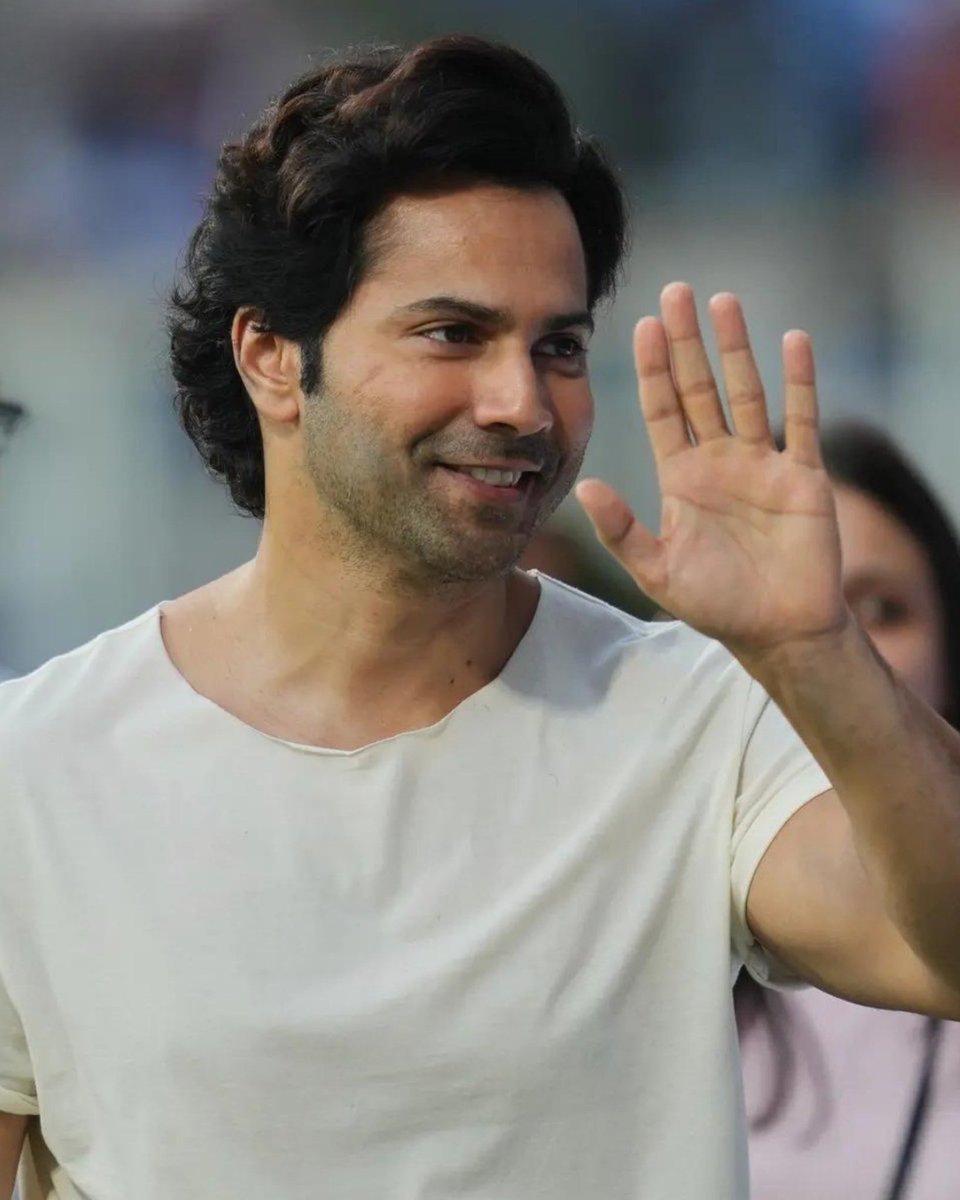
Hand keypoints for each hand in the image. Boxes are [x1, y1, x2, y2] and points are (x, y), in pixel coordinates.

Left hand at [576, 283, 844, 661]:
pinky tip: (793, 340)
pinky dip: (800, 382)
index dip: (652, 370)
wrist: (777, 632)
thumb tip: (584, 485)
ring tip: (723, 301)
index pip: (663, 409)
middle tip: (676, 292)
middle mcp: (720, 460)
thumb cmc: (715, 604)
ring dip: (736, 348)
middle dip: (687, 342)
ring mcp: (763, 464)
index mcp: (682, 476)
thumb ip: (620, 530)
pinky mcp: (803, 476)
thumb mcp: (656, 571)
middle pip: (700, 388)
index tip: (642, 325)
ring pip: (747, 392)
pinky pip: (802, 420)